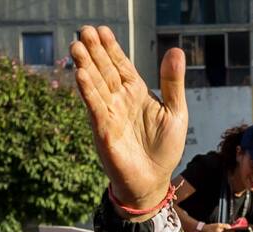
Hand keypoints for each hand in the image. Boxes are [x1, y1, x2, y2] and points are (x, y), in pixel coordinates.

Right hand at [70, 26, 187, 215]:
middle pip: (104, 70)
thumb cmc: (165, 149)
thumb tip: (175, 50)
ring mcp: (110, 114)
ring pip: (95, 85)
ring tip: (76, 45)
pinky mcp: (104, 130)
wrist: (154, 181)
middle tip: (85, 30)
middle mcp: (119, 100)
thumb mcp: (176, 112)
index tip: (102, 30)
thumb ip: (172, 82)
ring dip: (85, 66)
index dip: (111, 48)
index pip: (121, 65)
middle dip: (94, 51)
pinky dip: (88, 91)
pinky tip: (80, 74)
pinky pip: (94, 107)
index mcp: (136, 92)